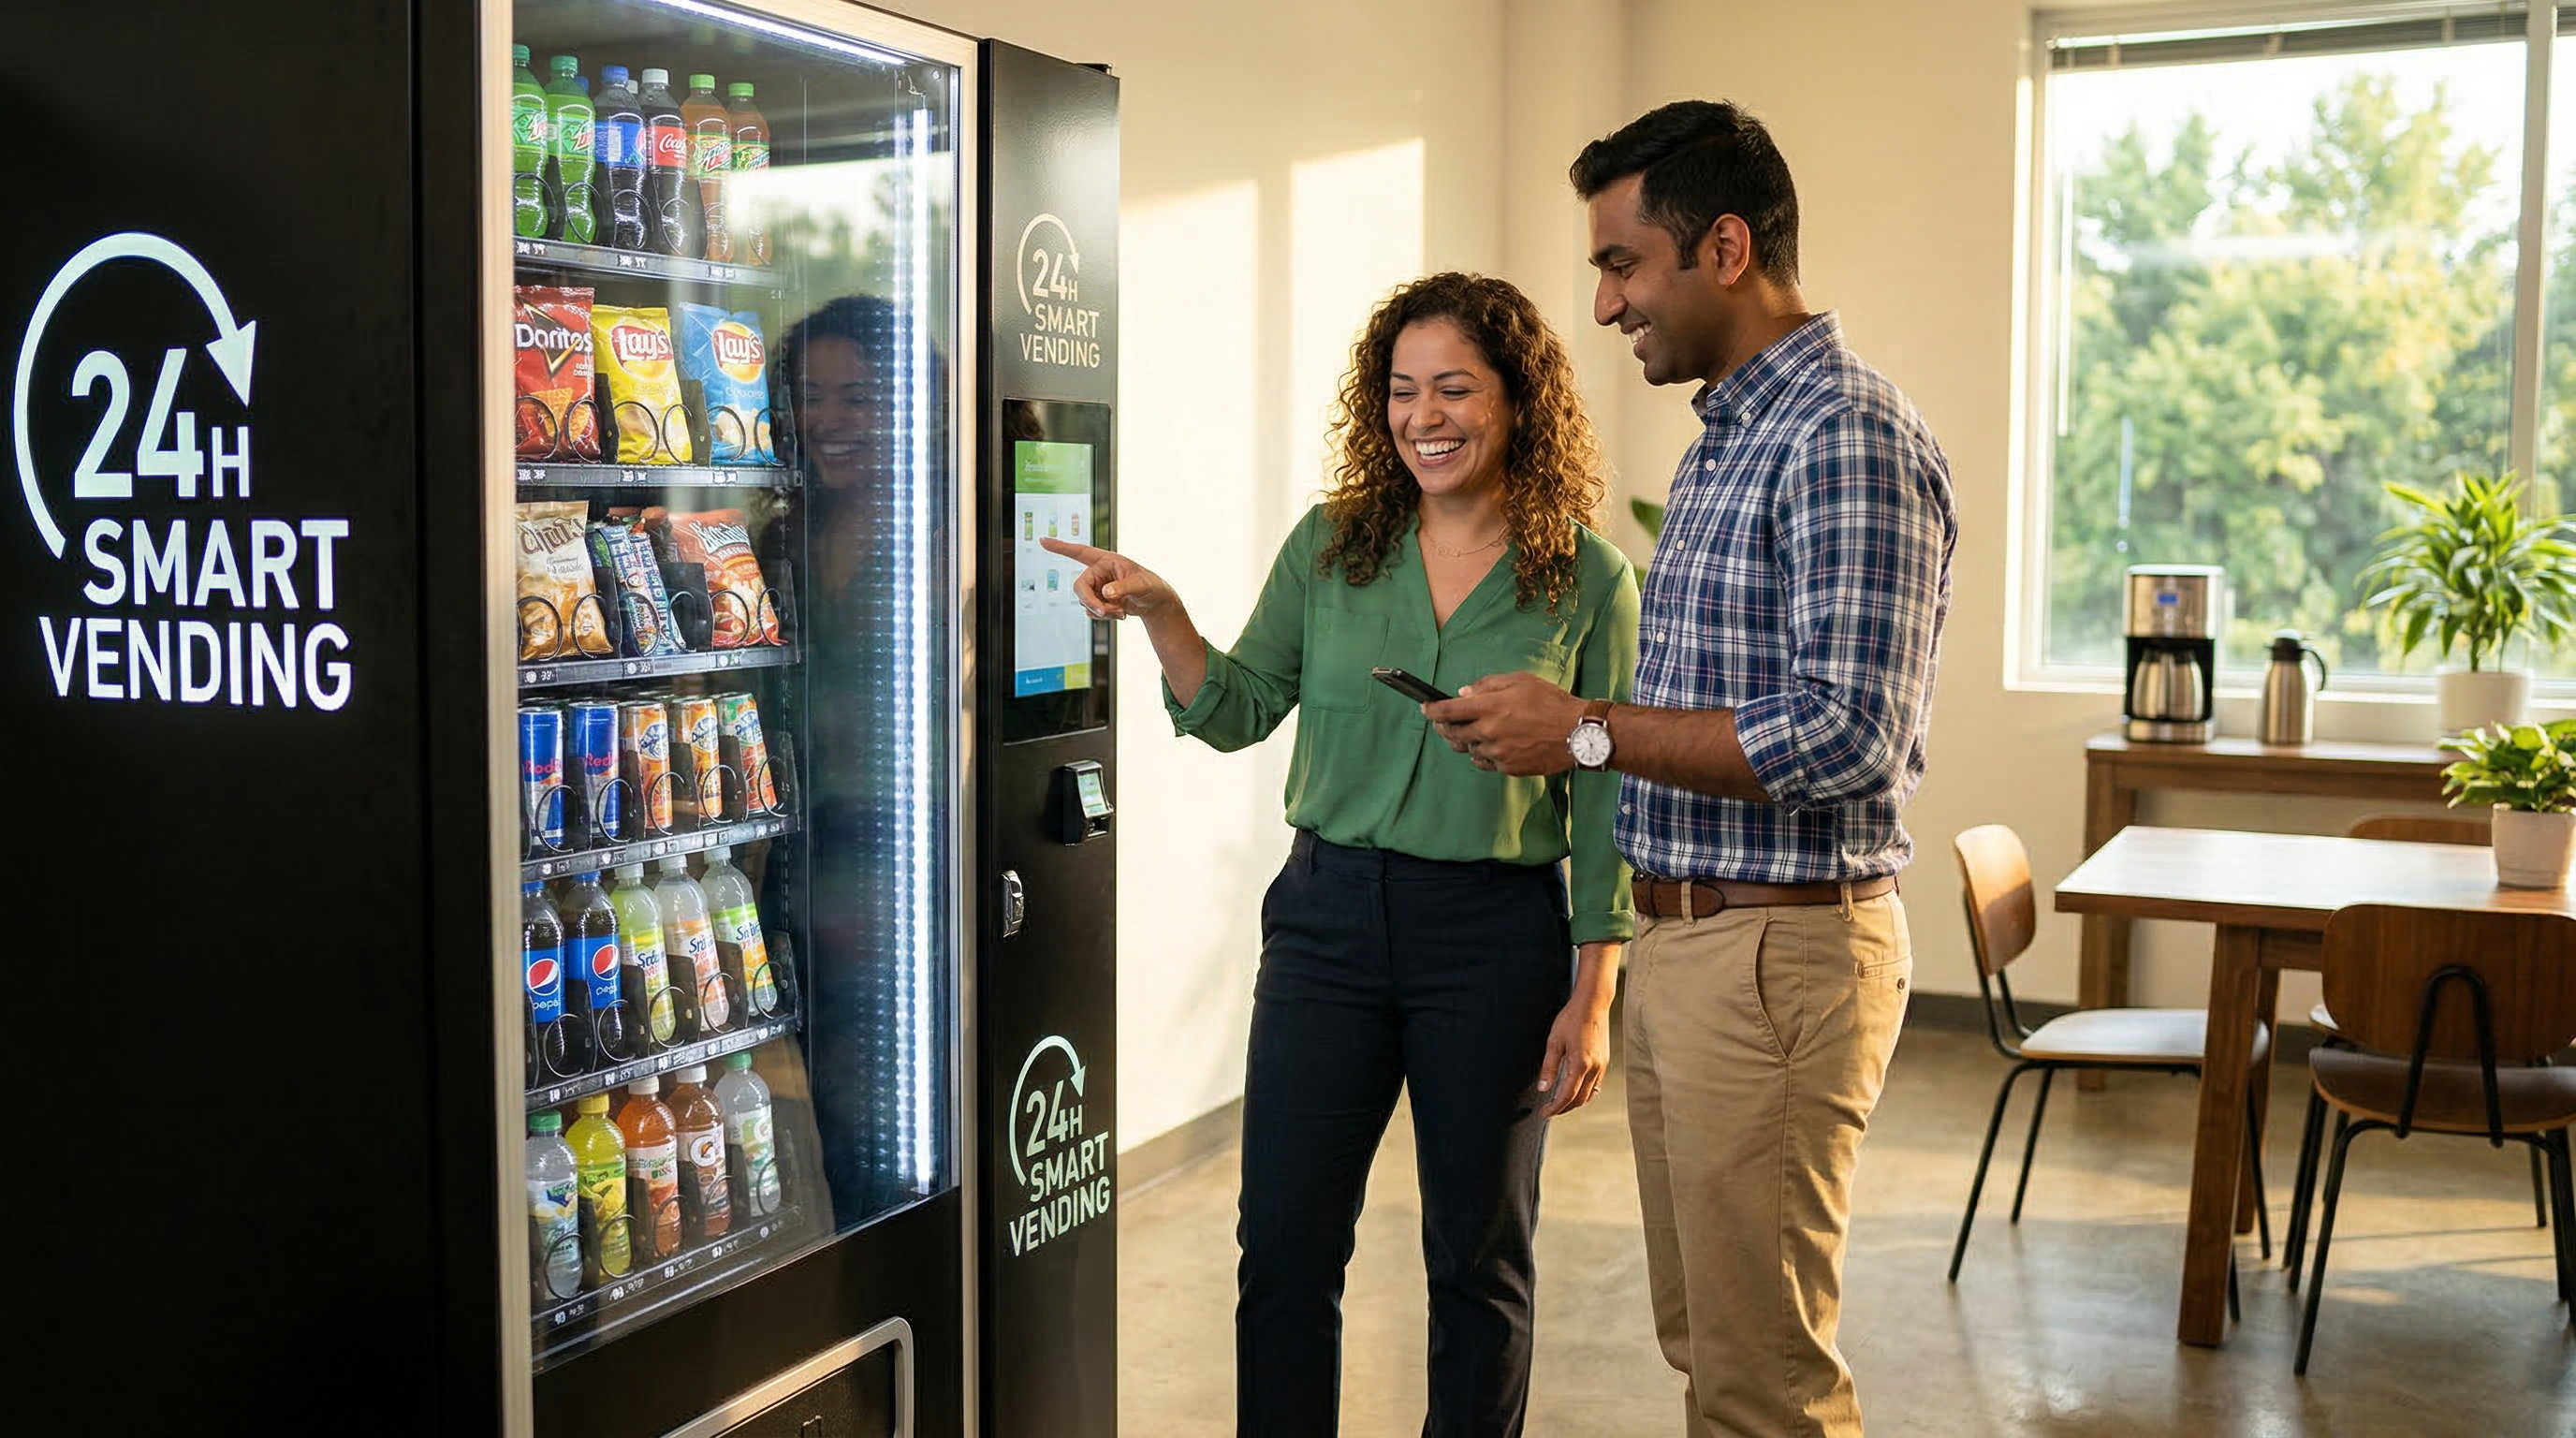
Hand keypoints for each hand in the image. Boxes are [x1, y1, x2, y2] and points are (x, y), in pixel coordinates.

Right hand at [1039, 538, 1176, 618]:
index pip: (1080, 552)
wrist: (1155, 602)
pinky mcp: (1098, 600)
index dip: (1060, 547)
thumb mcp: (1141, 585)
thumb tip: (1105, 594)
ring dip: (1101, 611)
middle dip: (1091, 602)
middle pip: (1079, 588)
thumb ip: (1123, 588)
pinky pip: (1091, 611)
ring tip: (1121, 612)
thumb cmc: (1151, 586)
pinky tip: (1119, 614)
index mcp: (1106, 561)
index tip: (1042, 540)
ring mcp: (1097, 587)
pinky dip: (1103, 616)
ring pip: (1085, 602)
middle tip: (1105, 612)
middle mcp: (1098, 573)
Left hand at [1421, 671, 1585, 775]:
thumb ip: (1488, 685)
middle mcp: (1489, 731)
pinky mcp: (1509, 768)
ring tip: (1471, 733)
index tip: (1425, 708)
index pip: (1448, 711)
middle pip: (1452, 734)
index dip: (1432, 710)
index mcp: (1490, 707)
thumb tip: (1464, 693)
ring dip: (1465, 741)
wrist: (1578, 733)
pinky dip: (1483, 754)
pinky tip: (1490, 746)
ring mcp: (1498, 752)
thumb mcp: (1520, 681)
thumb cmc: (1551, 702)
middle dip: (1442, 727)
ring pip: (1468, 750)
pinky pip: (1486, 762)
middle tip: (1441, 723)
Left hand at [1534, 993, 1609, 1116]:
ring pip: (1589, 1095)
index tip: (1544, 1113)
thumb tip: (1543, 1089)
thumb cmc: (1572, 1018)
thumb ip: (1549, 1068)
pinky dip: (1584, 1093)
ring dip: (1574, 1102)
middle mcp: (1595, 1068)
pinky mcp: (1605, 1061)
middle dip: (1563, 1108)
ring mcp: (1602, 1065)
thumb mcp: (1554, 1042)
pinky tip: (1574, 1089)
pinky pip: (1596, 1085)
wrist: (1593, 1004)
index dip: (1555, 1108)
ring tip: (1559, 1103)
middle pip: (1579, 1099)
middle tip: (1549, 1110)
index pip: (1567, 1096)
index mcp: (1581, 1064)